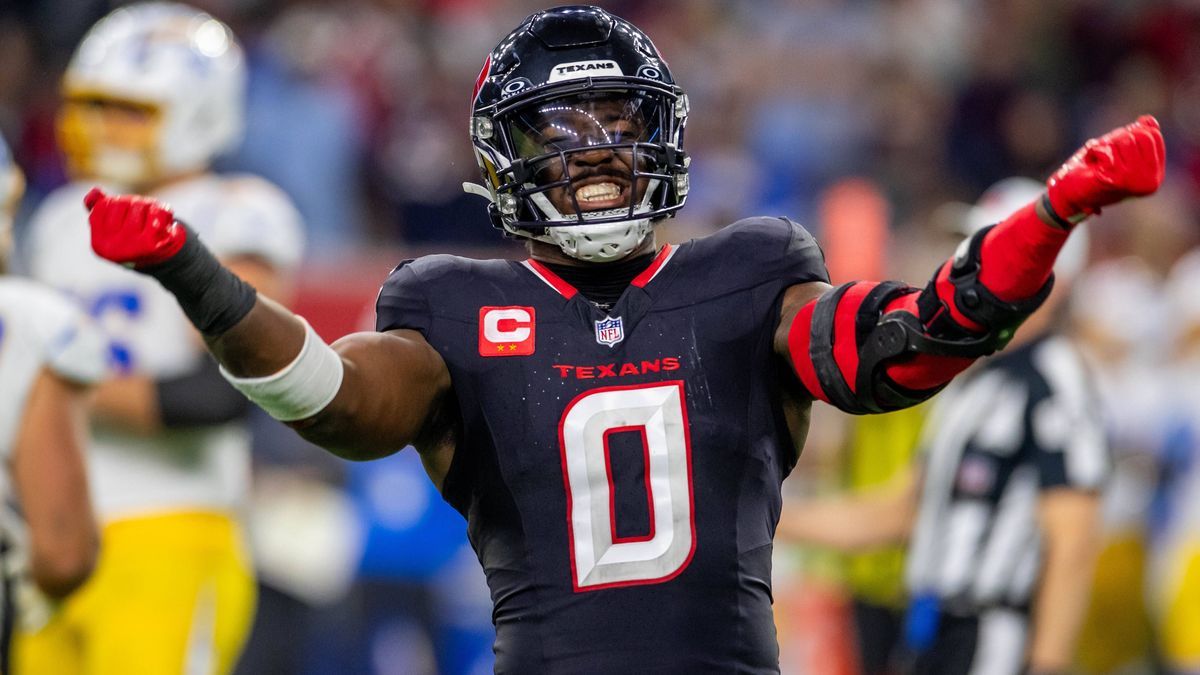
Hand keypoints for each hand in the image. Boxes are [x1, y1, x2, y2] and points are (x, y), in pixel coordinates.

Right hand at [84, 187, 185, 267]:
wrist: (163, 257)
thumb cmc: (134, 237)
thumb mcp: (113, 223)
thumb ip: (99, 207)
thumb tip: (95, 191)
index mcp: (99, 243)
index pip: (102, 205)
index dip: (115, 202)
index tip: (125, 214)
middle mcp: (112, 247)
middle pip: (120, 203)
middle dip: (133, 204)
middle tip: (141, 217)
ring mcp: (132, 245)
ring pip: (139, 205)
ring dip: (149, 206)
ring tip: (152, 220)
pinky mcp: (153, 243)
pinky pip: (157, 212)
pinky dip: (164, 212)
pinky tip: (165, 222)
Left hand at [1044, 115, 1164, 224]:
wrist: (1068, 194)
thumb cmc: (1092, 170)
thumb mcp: (1117, 151)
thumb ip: (1135, 137)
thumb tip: (1148, 120)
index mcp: (1155, 173)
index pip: (1153, 135)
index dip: (1130, 132)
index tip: (1115, 147)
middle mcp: (1151, 180)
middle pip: (1140, 135)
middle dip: (1117, 138)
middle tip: (1103, 154)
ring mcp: (1136, 181)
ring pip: (1125, 140)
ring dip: (1105, 145)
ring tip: (1098, 161)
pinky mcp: (1118, 180)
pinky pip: (1108, 151)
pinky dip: (1094, 152)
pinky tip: (1091, 165)